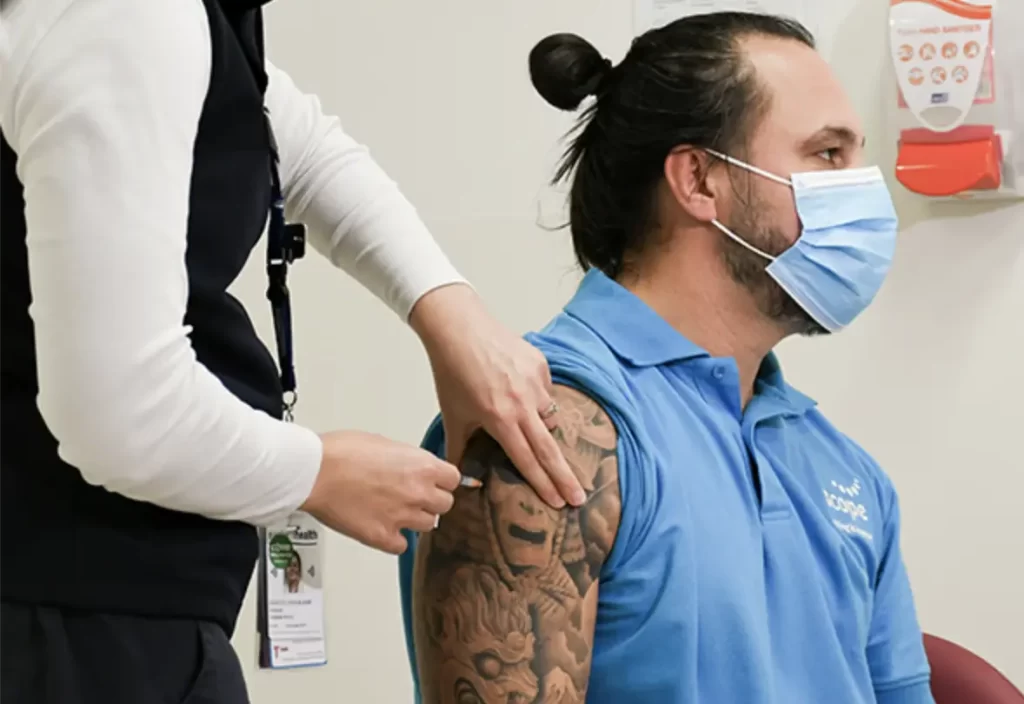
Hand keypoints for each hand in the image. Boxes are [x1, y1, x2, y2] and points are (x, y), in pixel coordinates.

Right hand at [301, 430, 460, 553]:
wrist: (315, 471)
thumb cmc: (340, 452)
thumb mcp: (383, 443)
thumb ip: (406, 459)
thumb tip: (410, 466)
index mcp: (422, 466)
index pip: (453, 479)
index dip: (442, 481)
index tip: (435, 482)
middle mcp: (417, 493)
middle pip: (445, 505)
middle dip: (431, 500)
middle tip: (414, 496)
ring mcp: (402, 517)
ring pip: (428, 526)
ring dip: (415, 519)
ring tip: (396, 511)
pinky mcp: (382, 537)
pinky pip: (402, 546)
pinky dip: (394, 539)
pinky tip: (383, 528)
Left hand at [410, 284, 585, 507]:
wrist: (458, 329)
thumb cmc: (452, 374)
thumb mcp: (453, 416)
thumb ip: (458, 450)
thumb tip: (460, 480)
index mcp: (501, 420)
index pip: (528, 460)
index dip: (544, 484)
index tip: (559, 503)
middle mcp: (523, 404)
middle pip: (550, 449)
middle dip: (565, 477)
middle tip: (580, 498)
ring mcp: (535, 382)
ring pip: (549, 417)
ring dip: (544, 429)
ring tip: (528, 425)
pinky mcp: (540, 364)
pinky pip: (546, 391)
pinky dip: (538, 398)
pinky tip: (520, 392)